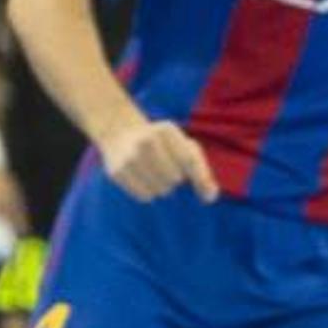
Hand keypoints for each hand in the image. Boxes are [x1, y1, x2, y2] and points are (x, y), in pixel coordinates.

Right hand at [96, 118, 218, 203]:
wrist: (119, 131)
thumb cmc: (162, 143)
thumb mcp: (183, 146)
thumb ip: (201, 170)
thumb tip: (211, 196)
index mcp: (166, 130)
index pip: (189, 160)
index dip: (201, 180)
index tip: (208, 196)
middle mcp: (146, 141)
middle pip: (175, 179)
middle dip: (176, 179)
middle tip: (168, 169)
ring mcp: (129, 157)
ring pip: (160, 190)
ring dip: (162, 187)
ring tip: (155, 173)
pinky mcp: (117, 172)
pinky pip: (144, 196)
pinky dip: (148, 192)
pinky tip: (143, 179)